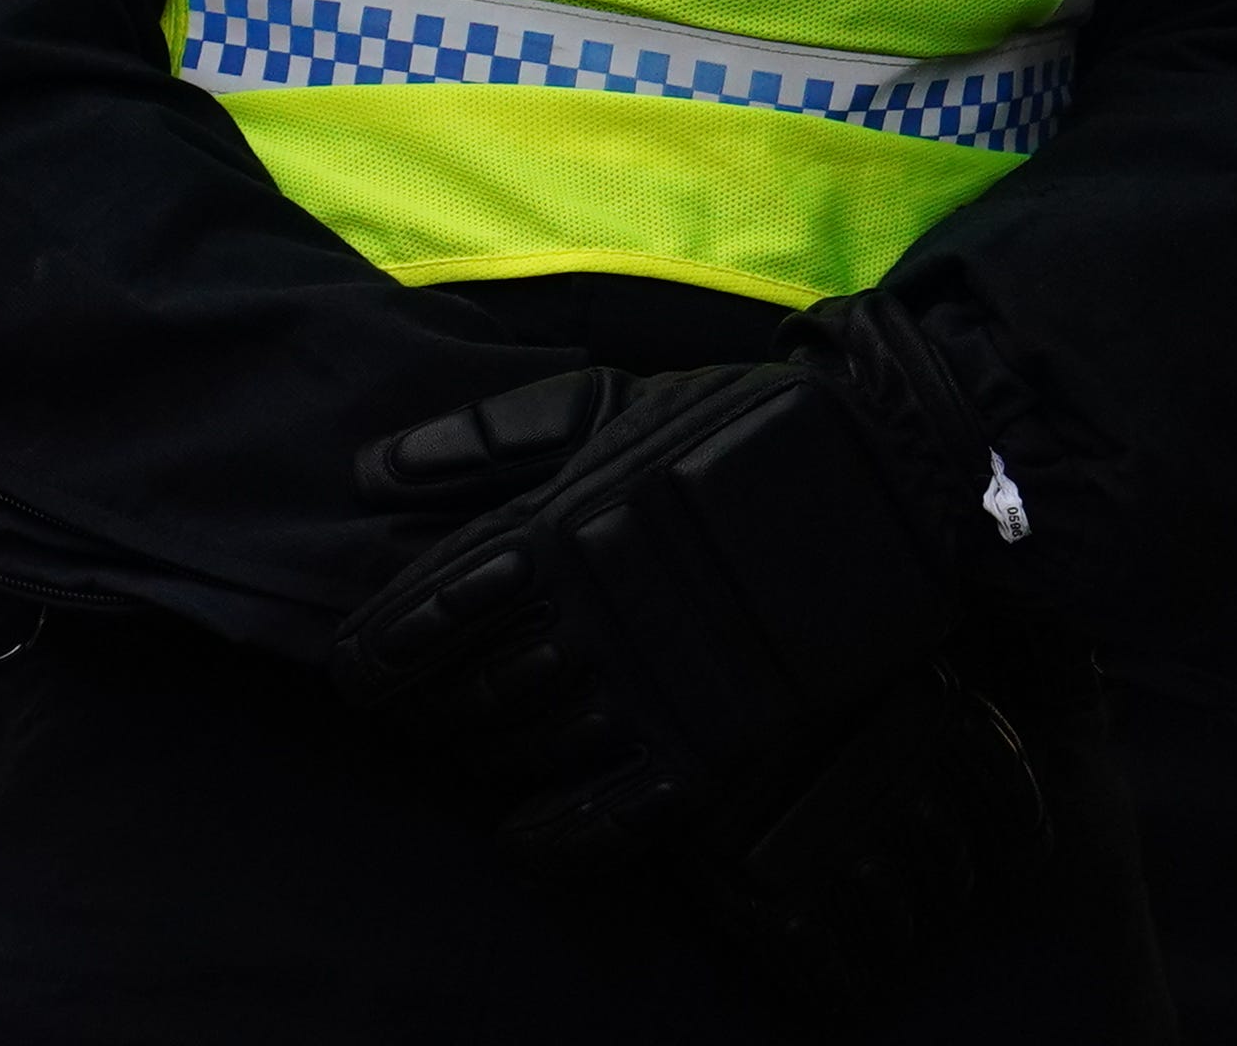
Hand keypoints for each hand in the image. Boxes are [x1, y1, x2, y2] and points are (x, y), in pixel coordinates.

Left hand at [333, 305, 1046, 953]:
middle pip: (475, 689)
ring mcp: (663, 681)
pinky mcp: (724, 737)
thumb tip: (374, 474)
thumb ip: (484, 440)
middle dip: (424, 711)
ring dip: (481, 761)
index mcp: (559, 528)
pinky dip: (562, 832)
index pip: (436, 612)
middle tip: (400, 721)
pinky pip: (622, 809)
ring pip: (535, 748)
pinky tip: (522, 833)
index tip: (355, 676)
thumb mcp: (599, 402)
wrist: (881, 474)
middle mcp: (599, 613)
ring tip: (453, 759)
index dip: (383, 653)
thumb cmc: (723, 427)